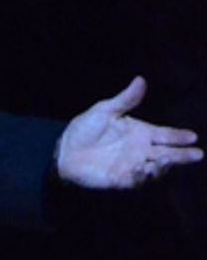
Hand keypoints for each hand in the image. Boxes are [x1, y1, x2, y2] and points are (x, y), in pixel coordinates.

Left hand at [56, 76, 200, 188]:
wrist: (65, 151)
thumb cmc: (85, 129)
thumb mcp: (105, 110)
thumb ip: (125, 99)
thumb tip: (141, 79)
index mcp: (142, 133)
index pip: (165, 135)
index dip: (179, 136)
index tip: (193, 136)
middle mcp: (141, 151)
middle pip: (167, 154)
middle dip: (182, 155)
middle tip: (198, 155)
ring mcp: (132, 166)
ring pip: (155, 169)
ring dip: (164, 166)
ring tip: (166, 160)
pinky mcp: (120, 179)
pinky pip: (135, 180)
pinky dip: (141, 176)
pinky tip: (143, 169)